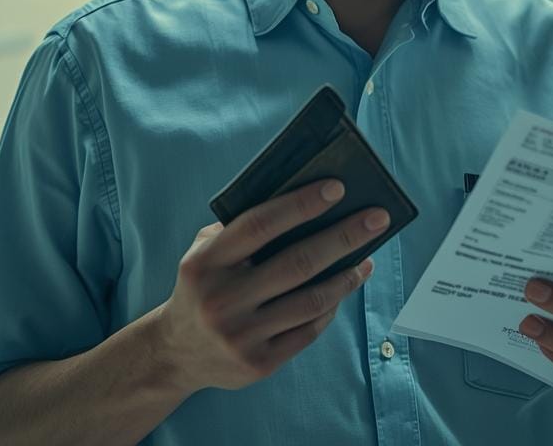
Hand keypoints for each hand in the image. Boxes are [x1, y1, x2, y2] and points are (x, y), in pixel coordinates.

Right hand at [153, 178, 389, 393]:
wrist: (175, 354)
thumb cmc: (202, 288)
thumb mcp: (204, 254)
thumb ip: (239, 229)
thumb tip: (302, 202)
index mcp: (205, 264)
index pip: (259, 225)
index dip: (300, 205)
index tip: (336, 188)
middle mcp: (222, 301)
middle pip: (297, 263)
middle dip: (344, 237)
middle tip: (377, 218)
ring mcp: (241, 336)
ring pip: (311, 301)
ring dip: (347, 276)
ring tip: (366, 258)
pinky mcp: (258, 364)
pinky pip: (309, 330)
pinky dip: (331, 306)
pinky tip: (344, 287)